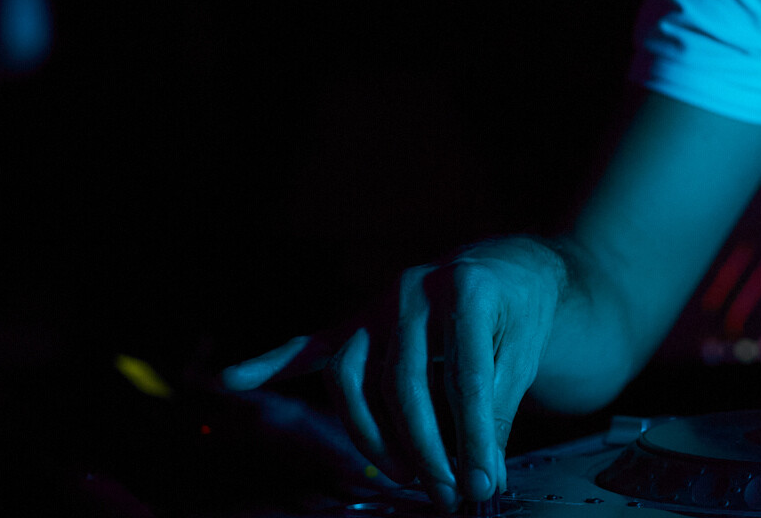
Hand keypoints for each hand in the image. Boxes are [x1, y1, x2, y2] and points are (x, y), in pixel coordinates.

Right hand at [220, 235, 572, 512]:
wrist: (506, 266)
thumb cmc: (518, 312)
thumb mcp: (524, 353)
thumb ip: (496, 411)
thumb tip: (480, 477)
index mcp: (468, 289)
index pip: (466, 377)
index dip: (473, 437)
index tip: (481, 484)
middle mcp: (414, 289)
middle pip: (404, 384)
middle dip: (425, 449)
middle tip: (448, 493)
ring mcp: (378, 303)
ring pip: (353, 377)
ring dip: (372, 436)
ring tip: (404, 476)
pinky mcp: (357, 319)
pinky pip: (310, 345)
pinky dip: (272, 362)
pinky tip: (236, 377)